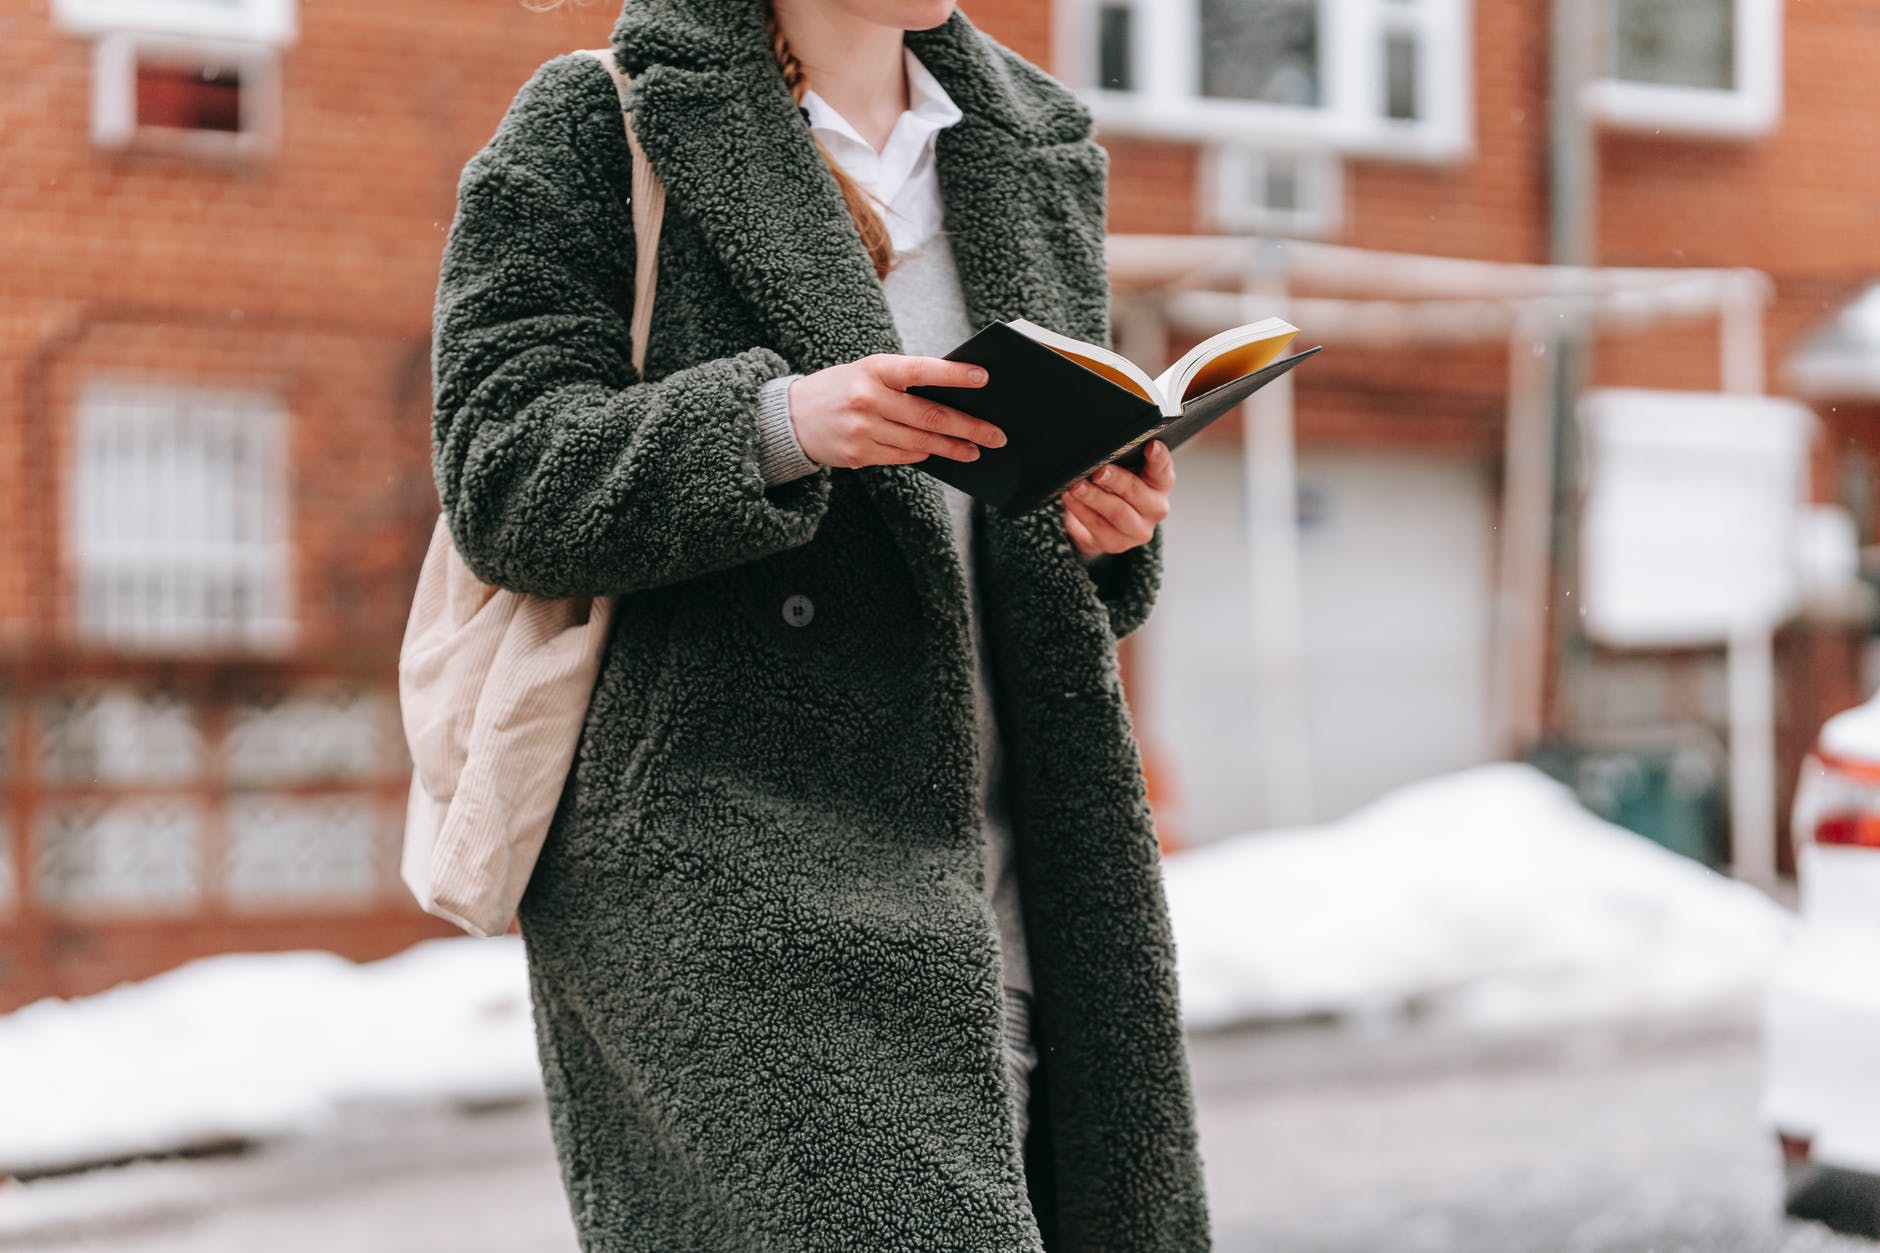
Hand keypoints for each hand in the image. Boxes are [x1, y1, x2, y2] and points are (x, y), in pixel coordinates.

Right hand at [787, 354, 1006, 469]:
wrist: (791, 417)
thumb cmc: (841, 388)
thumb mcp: (867, 372)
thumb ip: (904, 381)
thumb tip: (953, 397)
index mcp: (873, 369)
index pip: (921, 370)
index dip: (954, 375)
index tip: (984, 378)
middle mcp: (868, 398)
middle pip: (930, 416)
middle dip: (969, 427)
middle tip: (996, 435)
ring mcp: (862, 429)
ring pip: (920, 443)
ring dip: (953, 448)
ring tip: (976, 450)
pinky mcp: (858, 454)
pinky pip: (902, 457)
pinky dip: (923, 455)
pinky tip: (939, 453)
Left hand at [1063, 440, 1173, 558]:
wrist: (1102, 524)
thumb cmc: (1114, 490)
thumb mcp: (1123, 472)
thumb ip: (1122, 460)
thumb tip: (1100, 451)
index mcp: (1160, 484)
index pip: (1162, 468)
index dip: (1158, 457)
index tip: (1151, 446)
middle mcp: (1156, 508)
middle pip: (1136, 491)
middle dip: (1116, 479)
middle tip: (1098, 471)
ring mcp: (1139, 530)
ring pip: (1117, 511)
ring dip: (1094, 497)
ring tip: (1077, 486)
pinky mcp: (1118, 544)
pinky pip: (1098, 526)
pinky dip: (1081, 511)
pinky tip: (1070, 499)